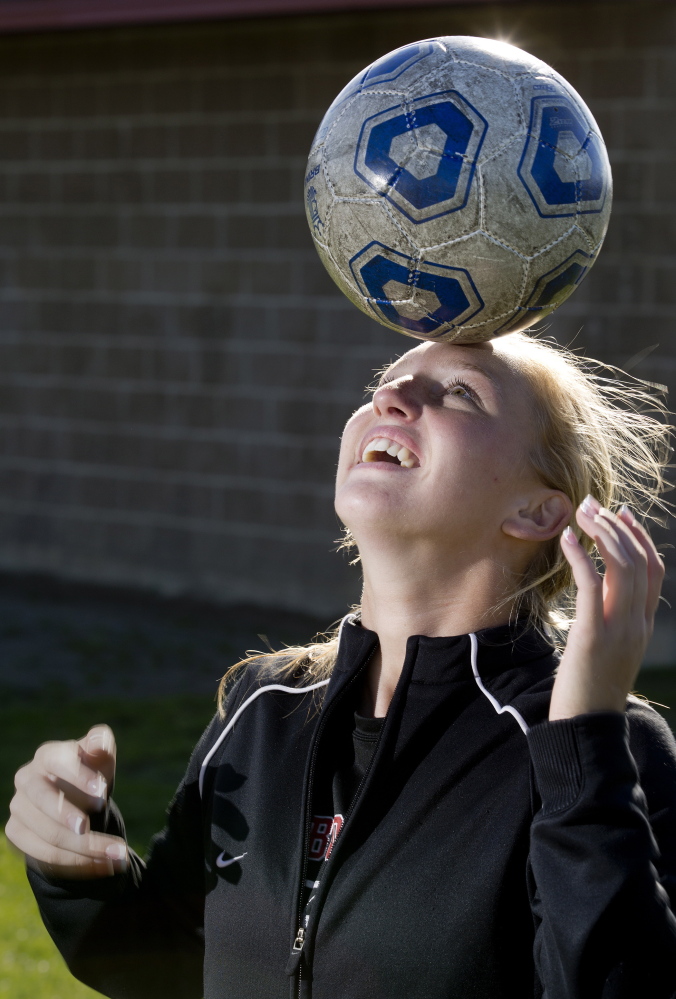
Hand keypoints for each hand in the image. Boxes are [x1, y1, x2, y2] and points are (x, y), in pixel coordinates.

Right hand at [5, 724, 127, 878]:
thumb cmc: (91, 773)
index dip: (79, 777)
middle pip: (46, 804)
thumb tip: (98, 742)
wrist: (76, 801)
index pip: (57, 761)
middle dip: (73, 819)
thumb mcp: (101, 758)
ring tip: (119, 856)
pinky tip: (104, 866)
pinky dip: (77, 864)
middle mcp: (27, 780)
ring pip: (49, 836)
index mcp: (48, 755)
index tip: (102, 795)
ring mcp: (19, 808)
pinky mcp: (17, 833)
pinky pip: (44, 855)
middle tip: (102, 834)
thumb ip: (101, 745)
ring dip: (87, 850)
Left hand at [550, 495, 664, 720]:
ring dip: (601, 533)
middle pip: (639, 560)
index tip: (621, 514)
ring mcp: (618, 628)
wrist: (585, 727)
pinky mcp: (593, 634)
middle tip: (591, 505)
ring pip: (622, 566)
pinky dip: (581, 557)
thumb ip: (611, 622)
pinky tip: (567, 539)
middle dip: (616, 525)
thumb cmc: (588, 689)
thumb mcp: (609, 652)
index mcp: (643, 626)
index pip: (653, 570)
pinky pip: (592, 585)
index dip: (639, 537)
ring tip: (580, 514)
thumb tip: (597, 596)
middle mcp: (637, 623)